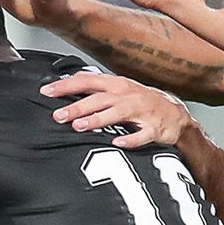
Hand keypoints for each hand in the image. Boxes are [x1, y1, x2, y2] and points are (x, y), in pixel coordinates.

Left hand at [38, 73, 196, 148]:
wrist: (176, 115)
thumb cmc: (142, 103)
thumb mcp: (119, 91)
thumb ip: (95, 91)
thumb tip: (66, 89)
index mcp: (116, 85)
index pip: (87, 81)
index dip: (66, 85)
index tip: (46, 91)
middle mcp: (127, 95)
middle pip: (99, 99)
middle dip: (78, 106)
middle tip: (59, 115)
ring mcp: (142, 111)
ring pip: (117, 113)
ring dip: (98, 119)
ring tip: (79, 126)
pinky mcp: (154, 128)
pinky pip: (142, 135)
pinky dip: (130, 139)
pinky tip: (117, 143)